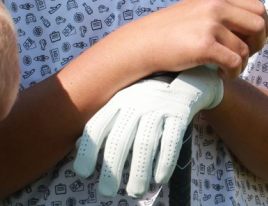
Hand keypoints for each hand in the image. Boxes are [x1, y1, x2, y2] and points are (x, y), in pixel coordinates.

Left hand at [74, 66, 223, 196]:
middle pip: (120, 139)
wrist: (190, 73)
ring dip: (139, 172)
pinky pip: (171, 141)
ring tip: (134, 193)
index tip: (82, 173)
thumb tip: (78, 147)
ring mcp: (159, 105)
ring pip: (145, 143)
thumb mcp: (126, 101)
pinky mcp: (181, 112)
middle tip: (106, 192)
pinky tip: (159, 179)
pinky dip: (165, 162)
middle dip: (111, 168)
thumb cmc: (151, 95)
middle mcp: (136, 100)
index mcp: (119, 98)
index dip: (87, 150)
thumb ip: (106, 122)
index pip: (97, 125)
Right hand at [121, 0, 267, 79]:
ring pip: (245, 49)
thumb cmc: (171, 32)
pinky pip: (235, 63)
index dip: (262, 29)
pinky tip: (219, 74)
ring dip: (240, 64)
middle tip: (242, 56)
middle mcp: (216, 6)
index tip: (250, 42)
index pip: (259, 9)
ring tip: (224, 68)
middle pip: (260, 25)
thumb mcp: (199, 11)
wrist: (143, 43)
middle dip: (257, 45)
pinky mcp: (204, 45)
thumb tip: (256, 27)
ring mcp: (210, 24)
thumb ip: (224, 13)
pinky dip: (232, 74)